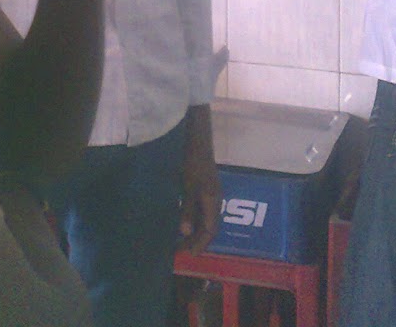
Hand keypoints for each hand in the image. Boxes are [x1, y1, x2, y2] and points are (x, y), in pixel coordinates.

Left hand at [176, 113, 220, 253]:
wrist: (198, 141)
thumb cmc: (193, 163)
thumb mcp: (188, 187)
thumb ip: (188, 209)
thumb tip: (185, 233)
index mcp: (213, 202)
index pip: (209, 230)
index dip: (200, 244)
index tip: (187, 255)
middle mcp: (215, 200)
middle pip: (209, 227)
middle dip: (197, 241)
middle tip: (181, 251)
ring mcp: (211, 194)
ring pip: (206, 219)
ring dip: (195, 231)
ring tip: (181, 240)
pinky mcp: (205, 188)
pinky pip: (202, 211)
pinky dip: (194, 220)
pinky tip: (184, 221)